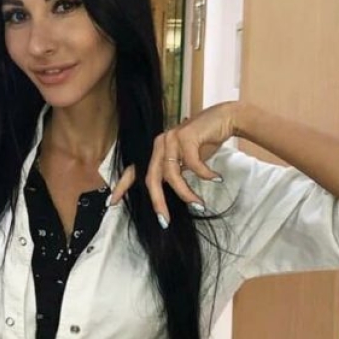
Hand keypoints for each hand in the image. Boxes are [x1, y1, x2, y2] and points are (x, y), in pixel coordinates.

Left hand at [108, 101, 238, 223]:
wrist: (225, 118)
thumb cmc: (206, 141)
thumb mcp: (185, 159)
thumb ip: (175, 171)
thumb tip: (169, 193)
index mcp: (157, 150)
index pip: (135, 170)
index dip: (122, 186)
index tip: (112, 202)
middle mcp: (160, 143)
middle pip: (151, 178)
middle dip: (157, 202)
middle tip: (164, 220)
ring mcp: (172, 138)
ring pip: (172, 175)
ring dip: (186, 194)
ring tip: (200, 205)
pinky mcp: (187, 136)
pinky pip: (193, 164)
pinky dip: (205, 175)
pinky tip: (216, 178)